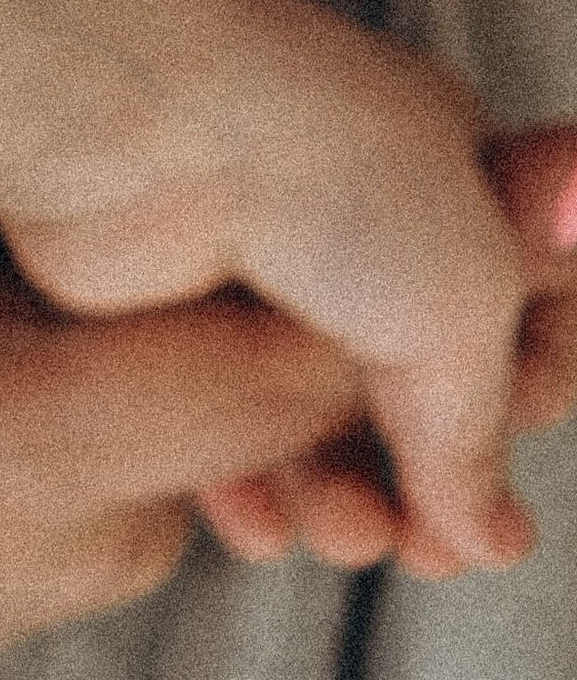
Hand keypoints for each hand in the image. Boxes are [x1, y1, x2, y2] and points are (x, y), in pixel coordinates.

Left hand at [0, 0, 554, 581]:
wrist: (141, 126)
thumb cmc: (325, 175)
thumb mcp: (462, 308)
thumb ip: (478, 436)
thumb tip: (486, 540)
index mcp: (452, 176)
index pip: (527, 301)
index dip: (539, 382)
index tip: (529, 422)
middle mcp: (358, 217)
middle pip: (419, 379)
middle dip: (439, 477)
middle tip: (435, 553)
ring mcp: (263, 262)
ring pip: (318, 415)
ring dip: (345, 498)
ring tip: (349, 540)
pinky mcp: (176, 308)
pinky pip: (224, 417)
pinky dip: (250, 483)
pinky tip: (262, 528)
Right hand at [0, 22, 371, 679]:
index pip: (259, 345)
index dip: (243, 178)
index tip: (137, 40)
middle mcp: (97, 503)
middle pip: (230, 271)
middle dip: (138, 113)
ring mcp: (118, 511)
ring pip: (184, 282)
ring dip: (74, 166)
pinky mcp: (106, 492)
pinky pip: (133, 321)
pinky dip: (45, 225)